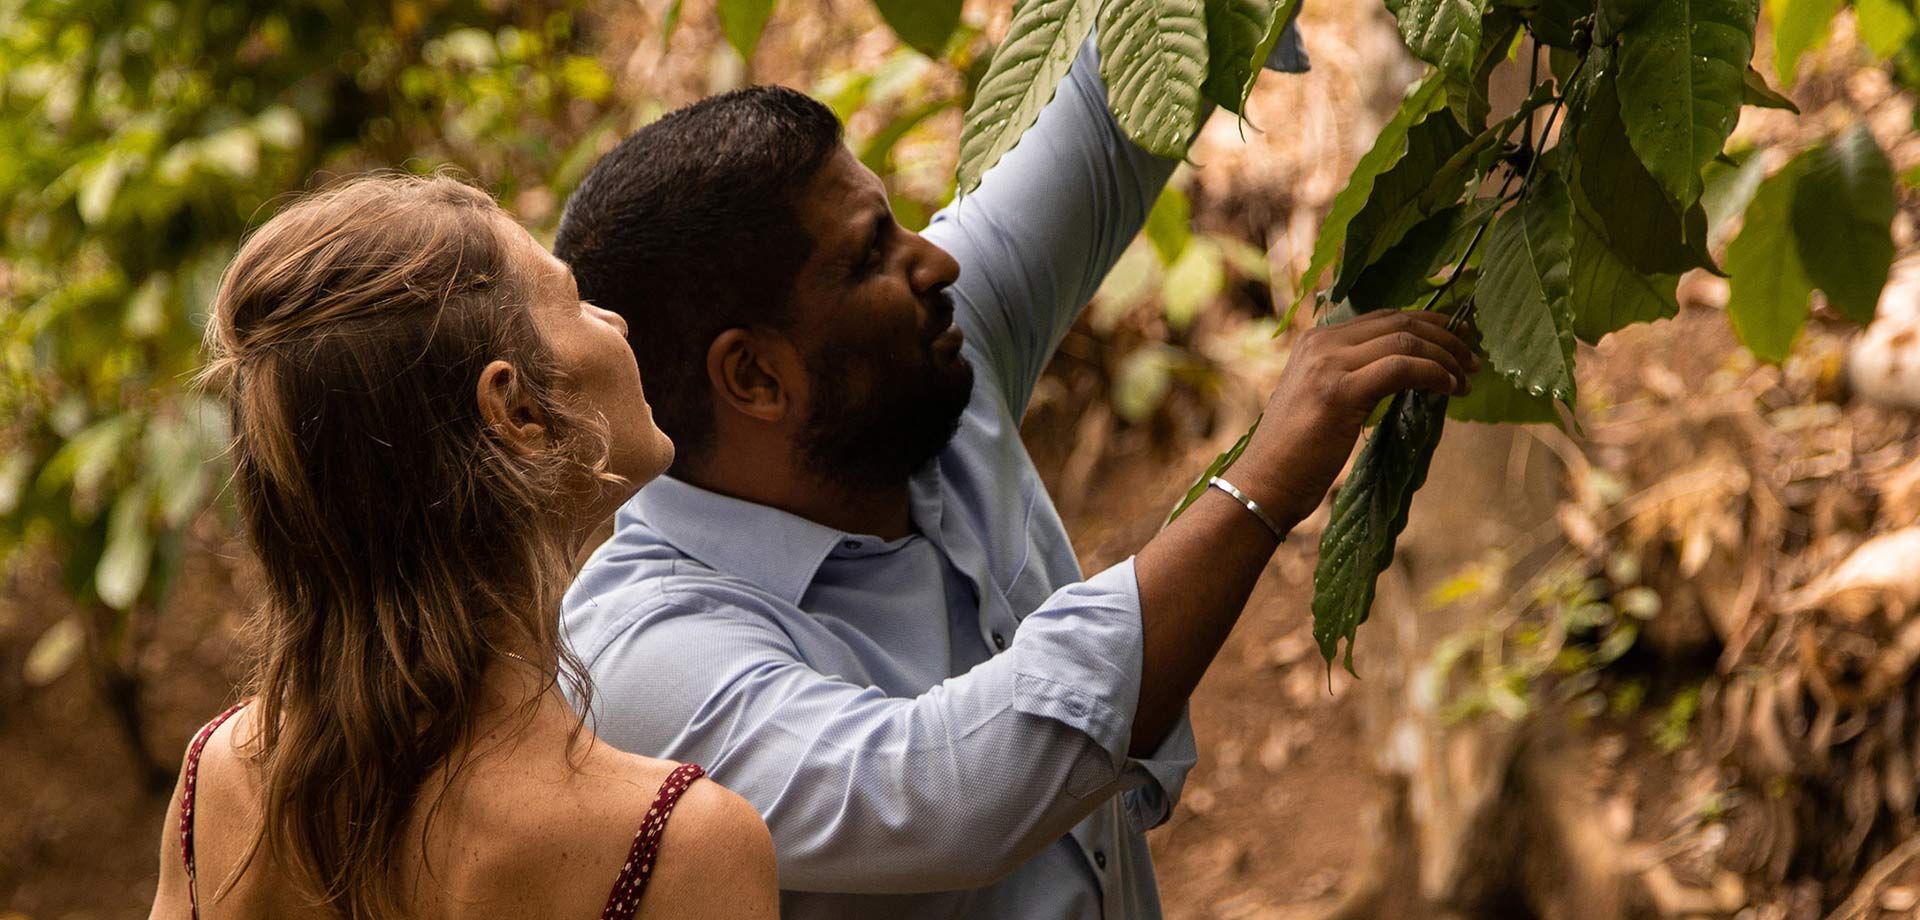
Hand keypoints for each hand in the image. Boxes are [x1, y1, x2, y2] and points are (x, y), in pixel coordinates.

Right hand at [1230, 310, 1476, 525]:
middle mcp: (1321, 343)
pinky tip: (1449, 390)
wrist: (1264, 483)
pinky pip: (1401, 368)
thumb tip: (1405, 371)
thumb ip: (1352, 376)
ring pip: (1405, 340)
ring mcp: (1328, 364)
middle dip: (1445, 337)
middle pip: (1399, 321)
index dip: (1428, 324)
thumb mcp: (1321, 399)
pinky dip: (1433, 374)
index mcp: (1316, 340)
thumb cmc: (1295, 453)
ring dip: (1445, 358)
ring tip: (1466, 379)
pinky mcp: (1339, 391)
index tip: (1458, 340)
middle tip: (1472, 359)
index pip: (1384, 316)